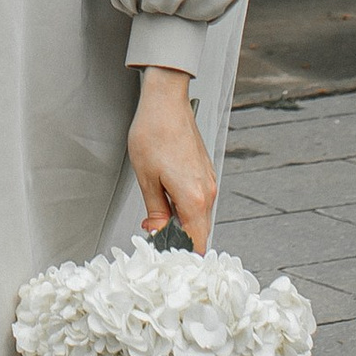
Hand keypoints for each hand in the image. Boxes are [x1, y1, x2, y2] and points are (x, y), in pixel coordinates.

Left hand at [129, 64, 216, 252]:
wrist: (166, 100)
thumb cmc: (154, 131)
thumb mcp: (146, 177)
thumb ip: (155, 211)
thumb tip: (157, 232)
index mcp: (194, 199)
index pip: (195, 243)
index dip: (179, 254)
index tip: (162, 255)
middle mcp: (207, 192)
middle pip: (198, 231)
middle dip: (177, 239)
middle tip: (154, 237)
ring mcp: (208, 181)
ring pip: (198, 216)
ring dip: (181, 222)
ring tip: (157, 219)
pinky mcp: (205, 171)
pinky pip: (198, 200)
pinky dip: (185, 207)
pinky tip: (167, 200)